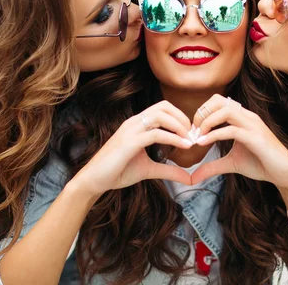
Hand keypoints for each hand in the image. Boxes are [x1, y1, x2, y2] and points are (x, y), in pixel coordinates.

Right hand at [75, 101, 193, 196]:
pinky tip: (184, 146)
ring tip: (190, 140)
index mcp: (137, 124)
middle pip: (164, 106)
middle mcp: (134, 122)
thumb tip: (189, 177)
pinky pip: (156, 134)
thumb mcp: (149, 170)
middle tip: (193, 135)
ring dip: (180, 126)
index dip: (180, 117)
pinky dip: (173, 138)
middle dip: (182, 118)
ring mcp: (131, 130)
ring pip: (161, 116)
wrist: (94, 180)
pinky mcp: (129, 142)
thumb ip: (169, 170)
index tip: (191, 134)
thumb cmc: (117, 171)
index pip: (162, 108)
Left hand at [190, 94, 287, 189]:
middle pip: (218, 100)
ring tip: (197, 137)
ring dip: (206, 122)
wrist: (284, 174)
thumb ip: (212, 166)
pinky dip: (214, 135)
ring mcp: (252, 125)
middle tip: (193, 131)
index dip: (201, 112)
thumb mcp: (231, 164)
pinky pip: (231, 130)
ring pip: (224, 111)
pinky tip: (203, 143)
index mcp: (242, 117)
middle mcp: (247, 116)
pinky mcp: (256, 137)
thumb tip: (192, 177)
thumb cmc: (261, 164)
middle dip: (201, 113)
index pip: (217, 101)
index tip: (193, 131)